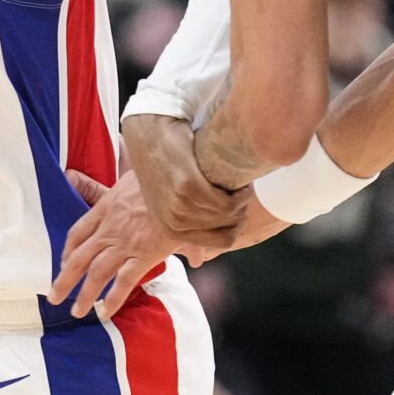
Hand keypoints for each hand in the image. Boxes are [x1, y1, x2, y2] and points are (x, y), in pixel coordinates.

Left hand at [52, 169, 177, 317]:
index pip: (79, 231)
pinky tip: (106, 312)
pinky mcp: (143, 254)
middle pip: (79, 256)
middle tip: (54, 296)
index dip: (69, 249)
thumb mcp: (140, 175)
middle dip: (65, 278)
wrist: (177, 181)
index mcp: (107, 206)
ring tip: (77, 312)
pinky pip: (124, 281)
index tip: (64, 261)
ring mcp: (125, 242)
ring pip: (96, 273)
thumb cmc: (162, 175)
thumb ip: (140, 189)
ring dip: (85, 294)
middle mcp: (110, 227)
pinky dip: (114, 298)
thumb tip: (133, 192)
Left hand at [121, 115, 242, 239]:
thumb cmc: (165, 164)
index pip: (222, 242)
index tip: (239, 204)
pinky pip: (227, 203)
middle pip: (230, 229)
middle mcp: (173, 223)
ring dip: (243, 199)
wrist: (150, 132)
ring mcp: (179, 207)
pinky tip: (241, 180)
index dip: (238, 224)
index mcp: (170, 231)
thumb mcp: (170, 202)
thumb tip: (198, 262)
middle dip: (243, 210)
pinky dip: (241, 193)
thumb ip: (186, 230)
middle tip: (241, 190)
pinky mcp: (187, 187)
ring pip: (230, 215)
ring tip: (239, 182)